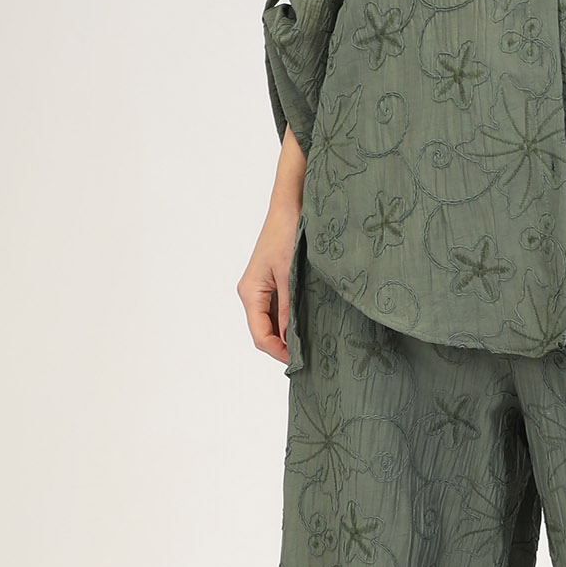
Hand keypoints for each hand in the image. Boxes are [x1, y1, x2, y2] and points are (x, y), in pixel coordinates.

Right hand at [238, 129, 306, 363]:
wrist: (291, 204)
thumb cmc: (288, 234)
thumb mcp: (290, 274)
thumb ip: (289, 308)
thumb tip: (291, 340)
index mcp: (250, 293)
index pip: (260, 336)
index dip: (279, 353)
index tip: (302, 362)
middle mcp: (253, 293)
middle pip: (265, 332)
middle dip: (285, 346)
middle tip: (313, 355)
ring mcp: (263, 288)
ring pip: (274, 322)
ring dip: (291, 332)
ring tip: (315, 341)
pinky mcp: (274, 282)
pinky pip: (281, 309)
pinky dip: (293, 318)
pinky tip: (312, 321)